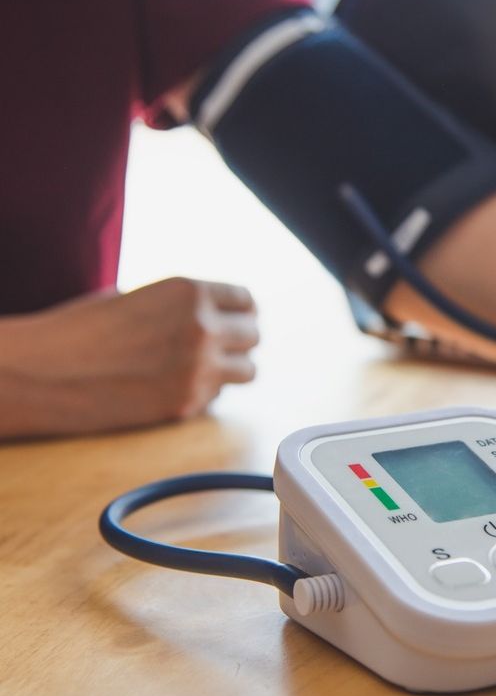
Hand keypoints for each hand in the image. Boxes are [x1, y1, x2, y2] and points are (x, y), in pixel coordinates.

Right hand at [0, 277, 258, 436]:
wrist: (41, 372)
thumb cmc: (81, 329)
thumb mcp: (136, 297)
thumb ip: (179, 305)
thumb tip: (210, 316)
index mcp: (190, 291)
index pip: (245, 300)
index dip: (240, 311)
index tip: (236, 319)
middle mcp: (202, 327)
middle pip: (254, 335)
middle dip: (239, 340)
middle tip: (221, 346)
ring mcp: (198, 368)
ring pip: (248, 370)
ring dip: (232, 369)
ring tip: (206, 368)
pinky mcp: (186, 404)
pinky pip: (217, 397)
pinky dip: (205, 393)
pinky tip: (175, 388)